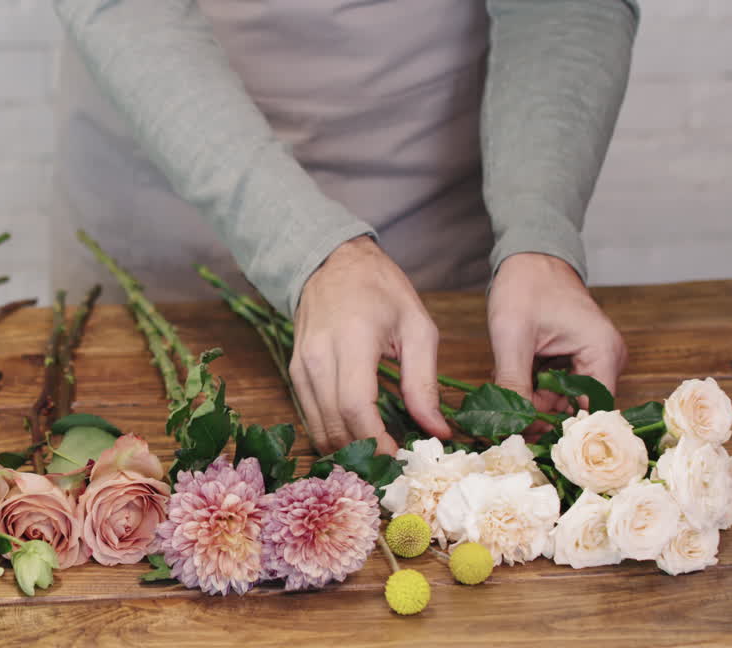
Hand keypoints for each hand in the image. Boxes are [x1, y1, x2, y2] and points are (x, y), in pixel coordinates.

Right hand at [290, 236, 451, 455]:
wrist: (332, 261)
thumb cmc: (380, 289)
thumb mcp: (417, 326)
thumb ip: (424, 382)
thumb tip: (437, 431)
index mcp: (352, 342)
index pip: (356, 408)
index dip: (377, 443)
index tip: (401, 461)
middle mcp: (318, 357)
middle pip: (334, 425)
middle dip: (363, 455)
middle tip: (394, 469)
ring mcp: (300, 366)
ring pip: (318, 427)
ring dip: (346, 451)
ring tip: (378, 458)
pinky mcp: (294, 372)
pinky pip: (310, 416)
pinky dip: (333, 434)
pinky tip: (357, 439)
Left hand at [487, 253, 627, 416]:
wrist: (529, 257)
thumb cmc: (524, 286)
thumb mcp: (512, 336)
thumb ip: (514, 383)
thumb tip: (512, 425)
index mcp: (602, 352)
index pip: (590, 411)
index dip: (558, 428)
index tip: (525, 436)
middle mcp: (607, 359)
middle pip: (578, 408)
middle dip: (541, 414)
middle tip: (505, 417)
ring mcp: (595, 359)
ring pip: (566, 399)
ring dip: (535, 401)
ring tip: (506, 394)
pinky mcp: (580, 358)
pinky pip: (561, 386)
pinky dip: (536, 388)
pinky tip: (515, 382)